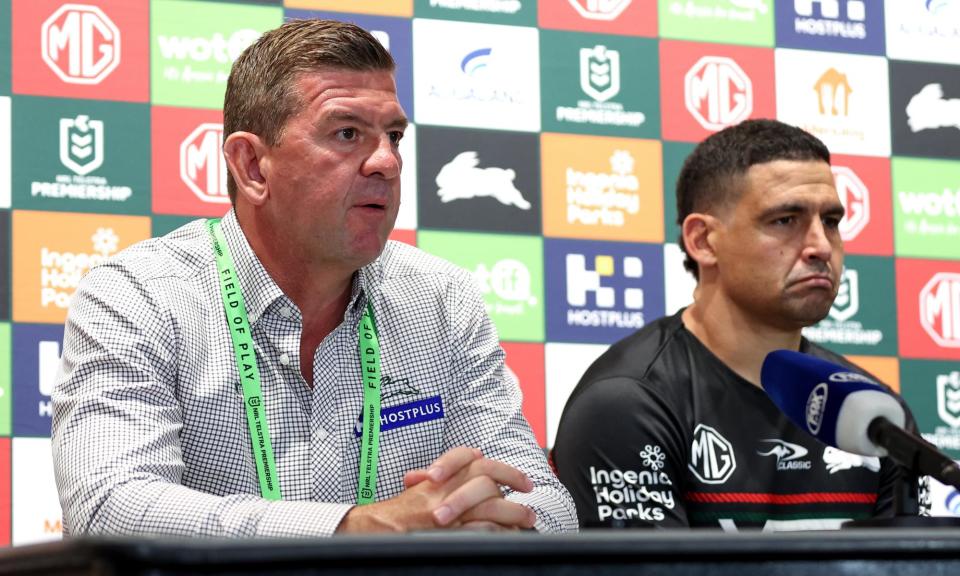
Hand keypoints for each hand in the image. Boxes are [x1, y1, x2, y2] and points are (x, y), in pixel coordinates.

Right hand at [336, 446, 536, 532]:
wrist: (373, 533)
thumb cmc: (394, 514)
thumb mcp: (416, 490)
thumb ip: (437, 479)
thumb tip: (457, 465)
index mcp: (436, 477)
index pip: (468, 457)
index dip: (494, 463)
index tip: (512, 474)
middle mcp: (441, 489)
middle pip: (484, 477)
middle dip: (511, 481)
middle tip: (527, 491)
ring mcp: (445, 511)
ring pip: (488, 503)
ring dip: (513, 511)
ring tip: (528, 518)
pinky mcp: (447, 533)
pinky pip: (480, 530)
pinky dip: (498, 532)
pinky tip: (509, 535)